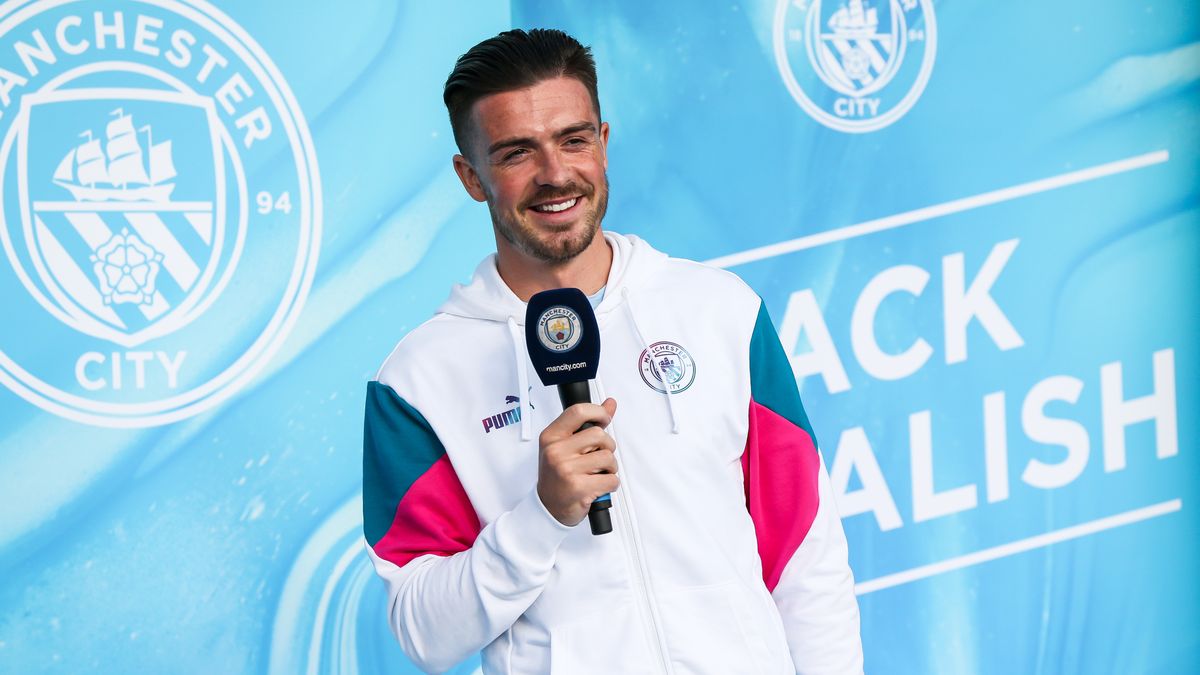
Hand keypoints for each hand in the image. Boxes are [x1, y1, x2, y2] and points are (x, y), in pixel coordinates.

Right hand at [537, 398, 618, 525]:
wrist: (548, 508)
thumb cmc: (557, 476)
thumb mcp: (565, 446)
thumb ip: (587, 424)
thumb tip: (609, 404)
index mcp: (551, 437)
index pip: (578, 412)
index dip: (598, 412)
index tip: (604, 419)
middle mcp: (556, 452)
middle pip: (599, 435)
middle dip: (607, 446)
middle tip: (599, 457)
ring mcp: (566, 470)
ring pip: (608, 458)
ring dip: (610, 468)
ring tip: (598, 473)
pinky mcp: (579, 488)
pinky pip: (611, 479)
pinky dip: (611, 484)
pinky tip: (598, 486)